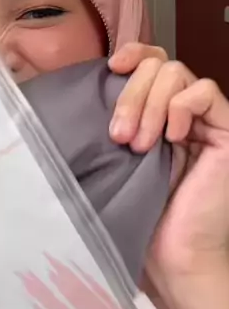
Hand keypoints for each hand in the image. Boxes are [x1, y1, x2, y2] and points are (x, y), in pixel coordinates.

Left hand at [108, 43, 228, 275]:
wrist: (173, 255)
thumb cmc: (140, 212)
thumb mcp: (118, 155)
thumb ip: (118, 118)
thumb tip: (94, 80)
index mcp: (158, 111)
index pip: (151, 60)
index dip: (132, 53)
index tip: (110, 67)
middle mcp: (183, 111)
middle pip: (159, 65)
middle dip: (132, 94)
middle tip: (120, 136)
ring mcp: (206, 120)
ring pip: (177, 73)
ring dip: (150, 104)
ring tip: (139, 145)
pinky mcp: (226, 133)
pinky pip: (205, 92)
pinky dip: (181, 107)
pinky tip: (172, 138)